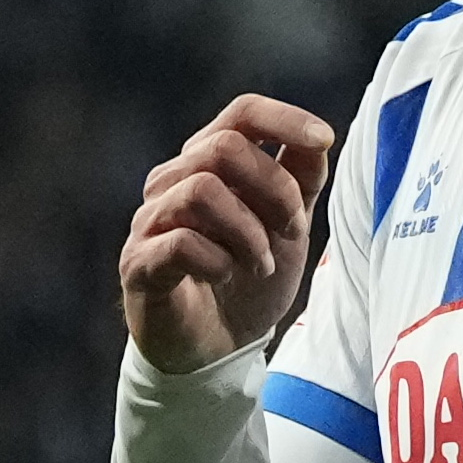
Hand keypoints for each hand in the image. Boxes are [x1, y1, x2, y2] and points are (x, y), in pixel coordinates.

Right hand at [120, 95, 336, 373]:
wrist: (216, 349)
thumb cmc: (249, 279)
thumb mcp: (289, 227)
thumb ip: (301, 181)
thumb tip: (319, 137)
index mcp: (210, 162)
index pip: (241, 113)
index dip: (284, 118)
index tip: (323, 139)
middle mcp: (173, 180)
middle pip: (225, 147)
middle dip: (275, 190)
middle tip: (292, 231)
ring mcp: (151, 219)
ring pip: (202, 190)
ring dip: (248, 232)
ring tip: (260, 264)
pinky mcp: (139, 262)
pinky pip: (181, 241)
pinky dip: (218, 261)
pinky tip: (225, 277)